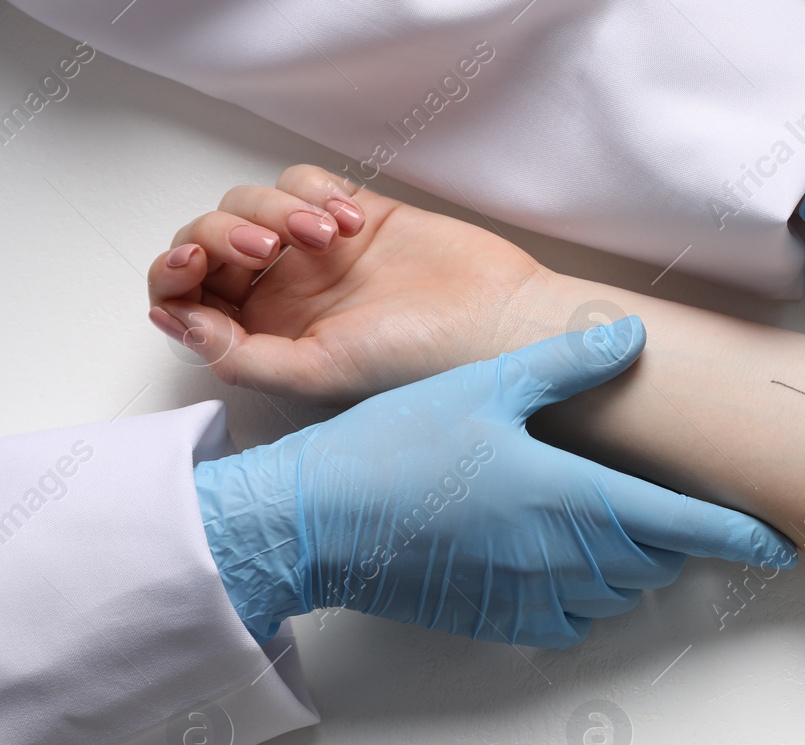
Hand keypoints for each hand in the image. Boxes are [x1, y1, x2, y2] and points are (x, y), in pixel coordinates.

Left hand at [148, 165, 562, 406]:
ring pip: (250, 202)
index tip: (193, 264)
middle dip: (221, 232)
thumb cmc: (423, 361)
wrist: (499, 320)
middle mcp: (284, 296)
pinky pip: (301, 180)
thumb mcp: (319, 372)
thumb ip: (239, 354)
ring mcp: (317, 254)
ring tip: (329, 237)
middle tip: (264, 247)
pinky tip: (352, 223)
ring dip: (275, 208)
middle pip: (208, 241)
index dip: (173, 274)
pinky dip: (313, 191)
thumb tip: (174, 318)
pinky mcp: (353, 215)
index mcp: (268, 340)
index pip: (188, 299)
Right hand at [192, 319, 795, 645]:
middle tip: (665, 501)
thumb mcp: (485, 387)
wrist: (317, 523)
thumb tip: (632, 340)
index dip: (744, 538)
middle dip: (675, 534)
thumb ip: (568, 365)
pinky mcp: (505, 624)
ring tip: (605, 520)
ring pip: (622, 591)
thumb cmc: (396, 450)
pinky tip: (558, 560)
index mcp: (576, 498)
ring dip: (632, 563)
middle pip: (660, 559)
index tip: (783, 545)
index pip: (689, 527)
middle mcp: (568, 559)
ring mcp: (537, 598)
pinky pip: (575, 620)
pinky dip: (586, 595)